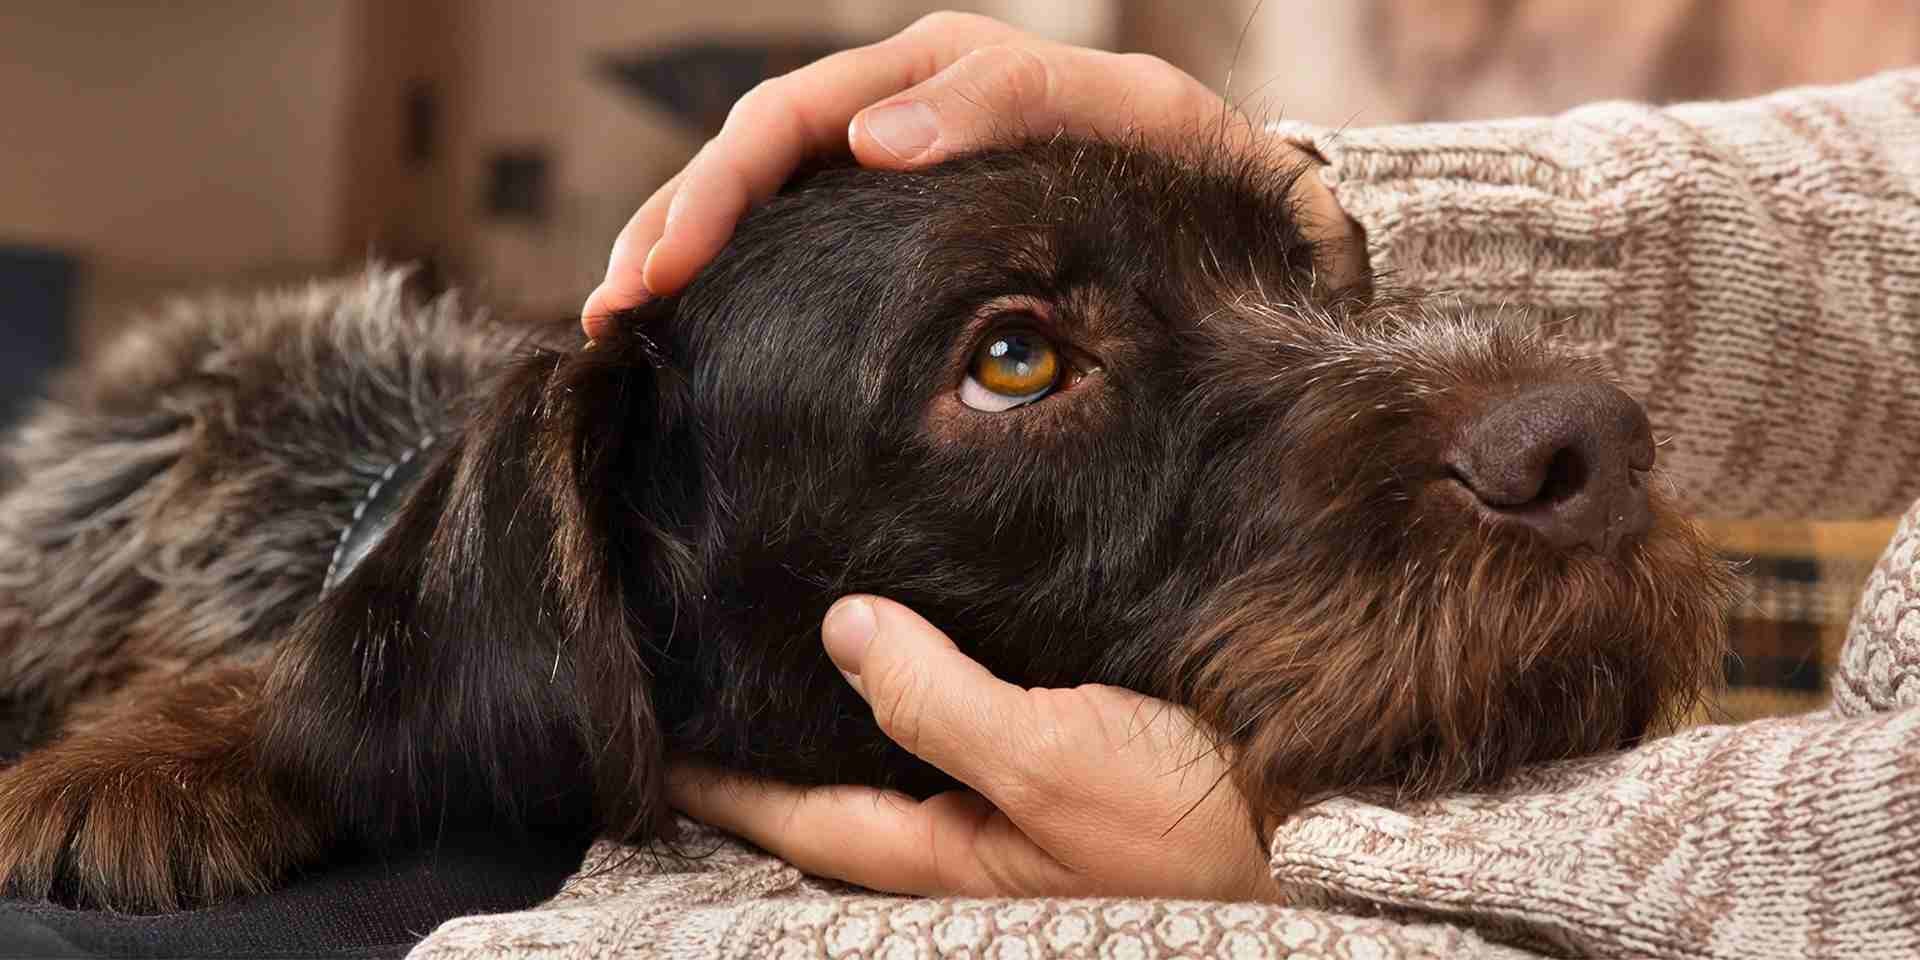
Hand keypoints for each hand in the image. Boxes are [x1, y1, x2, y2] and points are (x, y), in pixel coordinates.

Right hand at [582, 12, 1363, 335]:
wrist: (1245, 212)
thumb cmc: (1190, 165)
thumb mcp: (1126, 115)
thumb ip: (1009, 104)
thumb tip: (871, 138)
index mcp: (936, 70)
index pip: (788, 117)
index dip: (717, 189)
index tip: (666, 267)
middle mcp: (897, 108)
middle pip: (748, 155)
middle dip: (671, 225)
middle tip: (613, 310)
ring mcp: (894, 167)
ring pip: (761, 198)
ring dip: (682, 252)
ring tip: (620, 325)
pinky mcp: (902, 229)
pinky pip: (802, 241)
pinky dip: (739, 280)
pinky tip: (697, 328)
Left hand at [669, 596, 1279, 901]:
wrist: (1329, 834)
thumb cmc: (1195, 818)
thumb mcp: (1057, 761)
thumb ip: (941, 701)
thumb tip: (842, 629)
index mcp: (951, 854)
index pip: (802, 815)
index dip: (723, 777)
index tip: (653, 729)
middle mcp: (972, 839)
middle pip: (843, 789)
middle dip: (774, 741)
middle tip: (705, 672)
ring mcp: (1020, 810)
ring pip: (905, 756)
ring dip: (849, 709)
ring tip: (789, 644)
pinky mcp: (1073, 770)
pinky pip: (973, 728)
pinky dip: (929, 688)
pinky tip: (920, 639)